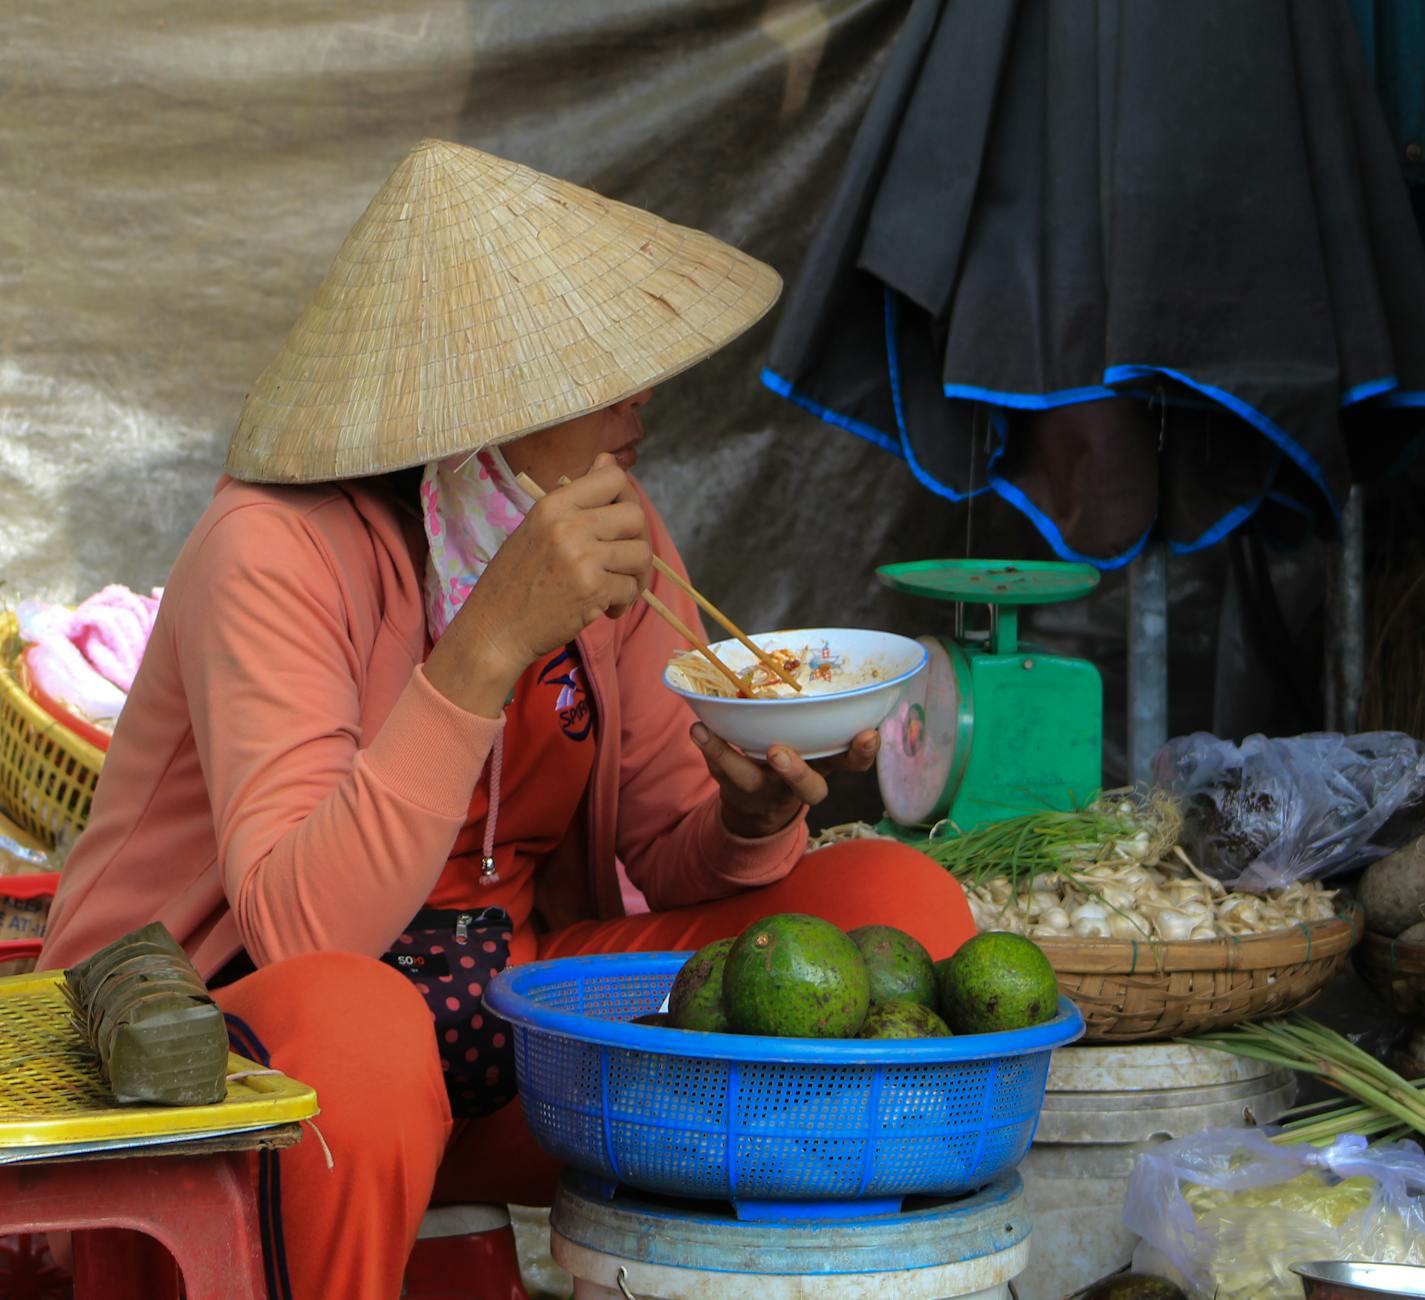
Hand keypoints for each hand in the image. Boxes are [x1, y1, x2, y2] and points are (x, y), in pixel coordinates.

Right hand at [425, 453, 650, 714]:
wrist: (494, 629)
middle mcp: (568, 525)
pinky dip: (624, 600)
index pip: (613, 476)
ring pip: (641, 553)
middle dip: (638, 540)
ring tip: (615, 588)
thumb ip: (575, 500)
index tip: (621, 521)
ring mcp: (582, 557)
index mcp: (553, 504)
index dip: (627, 496)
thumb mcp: (537, 528)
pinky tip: (604, 607)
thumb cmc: (514, 581)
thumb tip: (609, 461)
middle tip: (624, 562)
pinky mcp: (592, 589)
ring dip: (636, 574)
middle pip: (635, 515)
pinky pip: (632, 587)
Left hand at [692, 725, 881, 838]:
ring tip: (706, 732)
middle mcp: (799, 784)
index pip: (854, 763)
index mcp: (827, 764)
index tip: (868, 733)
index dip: (863, 751)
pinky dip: (709, 748)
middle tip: (778, 752)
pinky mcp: (736, 789)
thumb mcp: (816, 738)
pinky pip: (721, 771)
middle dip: (795, 773)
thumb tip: (815, 656)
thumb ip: (822, 712)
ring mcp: (766, 790)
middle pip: (808, 789)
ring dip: (731, 759)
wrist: (761, 805)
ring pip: (752, 782)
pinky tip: (698, 728)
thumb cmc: (798, 753)